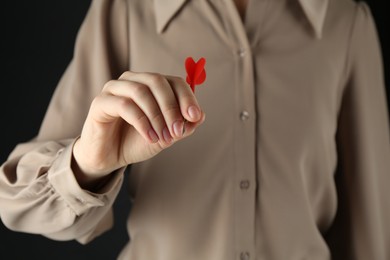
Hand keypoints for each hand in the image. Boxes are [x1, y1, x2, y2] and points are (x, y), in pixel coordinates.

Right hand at [72, 71, 204, 186]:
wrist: (109, 158)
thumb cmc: (136, 142)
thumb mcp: (165, 136)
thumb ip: (182, 126)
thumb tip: (200, 116)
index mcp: (150, 85)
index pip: (174, 81)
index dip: (187, 97)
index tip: (194, 117)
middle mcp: (132, 81)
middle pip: (157, 81)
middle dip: (172, 107)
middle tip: (177, 131)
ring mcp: (114, 89)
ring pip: (141, 91)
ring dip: (157, 116)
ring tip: (163, 138)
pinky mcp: (100, 102)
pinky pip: (124, 105)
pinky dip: (142, 122)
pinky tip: (150, 137)